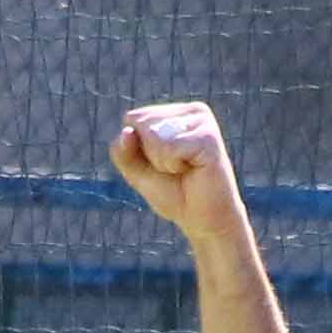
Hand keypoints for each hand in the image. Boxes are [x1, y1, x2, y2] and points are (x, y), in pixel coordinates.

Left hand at [111, 101, 249, 241]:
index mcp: (176, 113)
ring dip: (162, 161)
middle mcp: (192, 111)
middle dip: (150, 155)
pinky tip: (194, 170)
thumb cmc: (175, 194)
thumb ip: (122, 151)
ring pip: (153, 134)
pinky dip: (173, 166)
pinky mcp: (208, 137)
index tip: (163, 164)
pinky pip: (169, 148)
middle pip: (141, 123)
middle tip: (176, 169)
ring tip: (185, 170)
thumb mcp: (137, 172)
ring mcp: (203, 121)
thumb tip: (127, 132)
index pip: (132, 118)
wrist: (205, 221)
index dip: (138, 149)